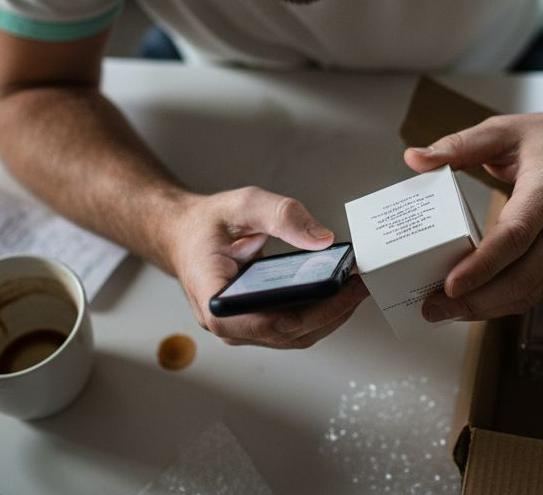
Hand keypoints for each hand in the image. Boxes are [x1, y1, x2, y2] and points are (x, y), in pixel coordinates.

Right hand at [160, 187, 369, 347]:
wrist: (181, 234)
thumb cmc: (203, 226)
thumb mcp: (241, 206)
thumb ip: (282, 216)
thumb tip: (322, 238)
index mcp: (216, 300)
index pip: (268, 323)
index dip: (313, 312)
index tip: (342, 290)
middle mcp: (228, 324)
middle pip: (290, 333)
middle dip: (332, 311)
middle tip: (361, 283)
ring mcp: (242, 328)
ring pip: (295, 335)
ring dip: (330, 314)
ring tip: (355, 286)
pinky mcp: (255, 324)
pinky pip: (293, 326)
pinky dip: (319, 312)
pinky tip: (337, 290)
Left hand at [403, 108, 542, 321]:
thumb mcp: (505, 129)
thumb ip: (458, 145)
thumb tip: (414, 159)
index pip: (516, 234)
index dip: (483, 265)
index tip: (450, 285)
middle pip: (522, 276)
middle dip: (476, 300)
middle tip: (433, 308)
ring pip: (530, 292)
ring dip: (487, 309)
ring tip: (445, 312)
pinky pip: (537, 291)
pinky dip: (504, 303)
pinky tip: (474, 303)